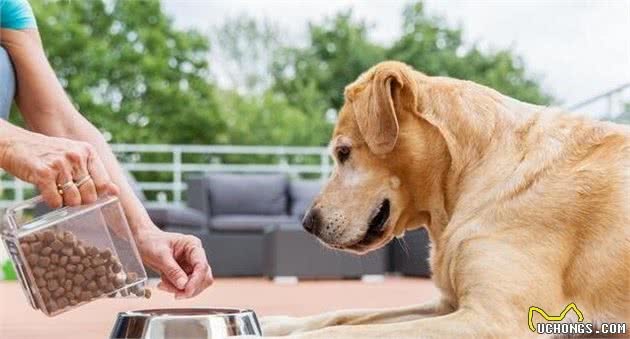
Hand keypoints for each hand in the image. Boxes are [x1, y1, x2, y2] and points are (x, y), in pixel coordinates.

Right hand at [0, 130, 117, 207]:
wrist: (17, 144)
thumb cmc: (49, 154)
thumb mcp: (76, 157)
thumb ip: (95, 174)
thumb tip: (117, 191)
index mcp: (88, 152)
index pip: (103, 183)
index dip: (96, 194)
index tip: (85, 193)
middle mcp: (76, 156)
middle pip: (90, 194)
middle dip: (81, 201)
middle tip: (68, 194)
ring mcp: (60, 164)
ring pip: (74, 200)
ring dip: (66, 203)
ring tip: (58, 192)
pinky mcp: (44, 173)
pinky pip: (56, 201)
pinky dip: (53, 203)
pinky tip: (48, 194)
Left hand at [136, 228, 212, 297]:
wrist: (142, 242)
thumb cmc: (151, 241)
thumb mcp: (160, 255)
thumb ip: (172, 270)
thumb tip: (183, 285)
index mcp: (192, 245)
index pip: (202, 265)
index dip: (196, 280)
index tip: (187, 291)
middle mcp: (195, 256)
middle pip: (203, 277)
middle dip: (189, 287)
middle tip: (175, 293)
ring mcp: (191, 265)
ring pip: (196, 285)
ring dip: (181, 290)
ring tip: (164, 285)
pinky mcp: (184, 273)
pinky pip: (185, 287)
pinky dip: (175, 289)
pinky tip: (163, 284)